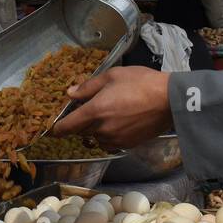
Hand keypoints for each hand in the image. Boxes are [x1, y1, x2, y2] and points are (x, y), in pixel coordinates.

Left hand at [51, 66, 172, 150]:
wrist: (169, 100)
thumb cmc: (140, 82)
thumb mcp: (112, 76)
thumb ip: (88, 87)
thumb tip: (70, 94)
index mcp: (94, 111)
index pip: (67, 127)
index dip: (57, 129)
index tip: (53, 128)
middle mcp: (102, 130)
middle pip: (81, 132)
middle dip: (81, 123)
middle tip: (90, 109)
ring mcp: (115, 140)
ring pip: (96, 138)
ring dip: (96, 129)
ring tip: (109, 114)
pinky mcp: (127, 145)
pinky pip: (110, 142)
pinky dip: (110, 135)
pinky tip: (120, 122)